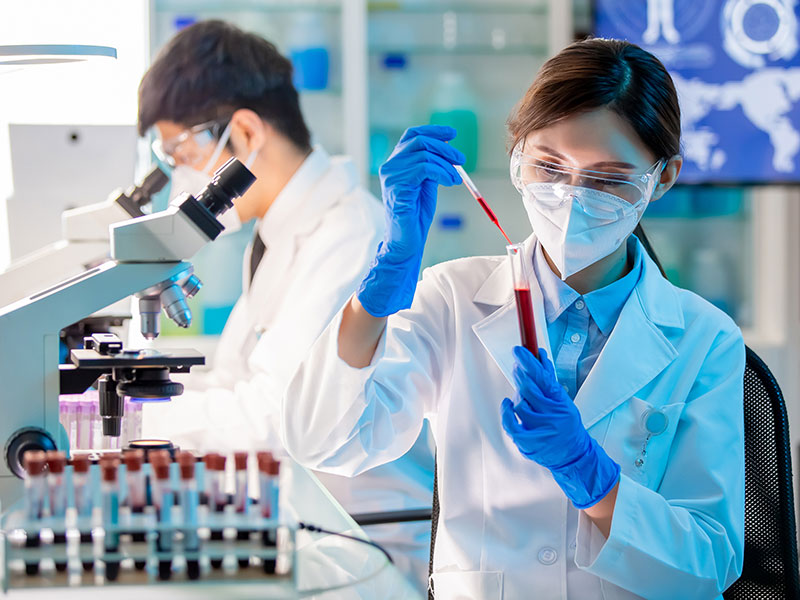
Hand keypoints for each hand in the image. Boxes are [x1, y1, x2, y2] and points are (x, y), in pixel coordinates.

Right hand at [357, 125, 463, 316]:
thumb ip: (431, 167)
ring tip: (456, 178)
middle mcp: (390, 166)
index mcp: (396, 163)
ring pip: (424, 154)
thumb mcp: (426, 185)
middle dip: (444, 147)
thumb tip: (447, 151)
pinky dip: (442, 172)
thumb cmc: (415, 216)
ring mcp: (391, 175)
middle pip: (419, 141)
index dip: (433, 131)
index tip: (452, 134)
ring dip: (446, 164)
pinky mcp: (397, 186)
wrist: (406, 241)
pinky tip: (450, 181)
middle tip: (461, 159)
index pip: (412, 136)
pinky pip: (424, 168)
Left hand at [501, 346, 619, 508]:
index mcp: (561, 403)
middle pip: (529, 388)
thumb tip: (539, 356)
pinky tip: (507, 405)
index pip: (543, 377)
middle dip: (520, 374)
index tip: (519, 350)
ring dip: (516, 396)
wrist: (573, 455)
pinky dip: (506, 412)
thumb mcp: (563, 401)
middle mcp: (552, 416)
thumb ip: (549, 379)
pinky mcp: (529, 443)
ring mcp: (540, 430)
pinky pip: (511, 424)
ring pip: (519, 404)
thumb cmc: (566, 425)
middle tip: (517, 366)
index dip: (529, 362)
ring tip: (521, 396)